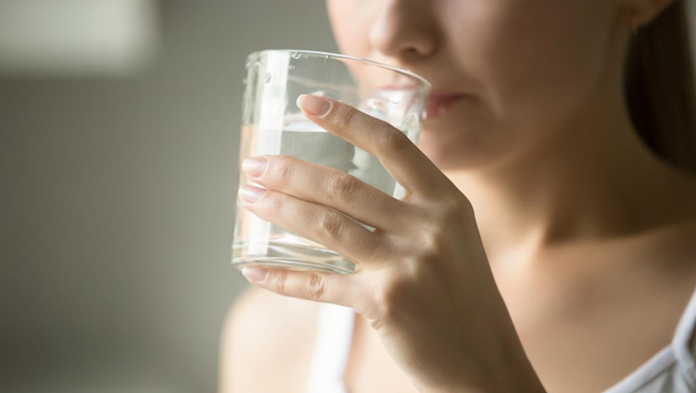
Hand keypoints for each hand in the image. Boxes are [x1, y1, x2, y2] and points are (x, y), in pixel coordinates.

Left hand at [237, 94, 544, 392]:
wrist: (484, 360)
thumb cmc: (462, 294)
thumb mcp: (455, 237)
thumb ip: (414, 208)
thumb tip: (351, 189)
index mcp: (447, 202)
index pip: (392, 145)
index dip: (347, 119)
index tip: (308, 103)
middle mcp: (428, 228)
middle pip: (345, 186)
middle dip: (291, 171)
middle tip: (255, 165)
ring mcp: (406, 266)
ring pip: (327, 226)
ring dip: (280, 209)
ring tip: (249, 198)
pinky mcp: (384, 304)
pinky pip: (320, 285)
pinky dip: (282, 277)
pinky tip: (255, 269)